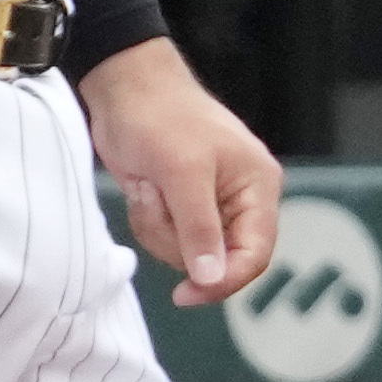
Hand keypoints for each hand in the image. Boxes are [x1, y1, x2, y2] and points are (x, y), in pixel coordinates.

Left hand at [81, 38, 282, 303]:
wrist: (123, 88)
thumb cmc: (162, 117)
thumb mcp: (183, 173)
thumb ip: (199, 229)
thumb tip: (211, 278)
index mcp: (258, 187)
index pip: (255, 254)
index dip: (224, 281)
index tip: (186, 294)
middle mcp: (240, 201)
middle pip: (217, 260)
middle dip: (178, 240)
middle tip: (158, 201)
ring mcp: (208, 205)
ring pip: (186, 254)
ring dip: (159, 228)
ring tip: (151, 188)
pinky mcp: (178, 206)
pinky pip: (166, 239)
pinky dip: (149, 221)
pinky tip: (144, 188)